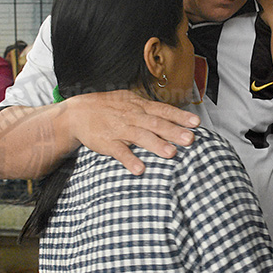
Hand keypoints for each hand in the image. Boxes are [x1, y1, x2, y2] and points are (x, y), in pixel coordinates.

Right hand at [67, 90, 199, 174]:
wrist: (77, 113)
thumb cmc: (109, 108)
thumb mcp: (130, 102)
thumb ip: (151, 110)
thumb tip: (175, 117)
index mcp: (139, 106)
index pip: (163, 110)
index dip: (180, 116)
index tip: (196, 123)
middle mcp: (132, 116)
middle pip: (156, 123)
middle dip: (173, 131)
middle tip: (190, 139)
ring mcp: (119, 129)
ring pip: (140, 136)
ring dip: (156, 144)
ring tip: (171, 153)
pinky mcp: (107, 142)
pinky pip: (119, 152)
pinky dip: (129, 160)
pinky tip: (140, 169)